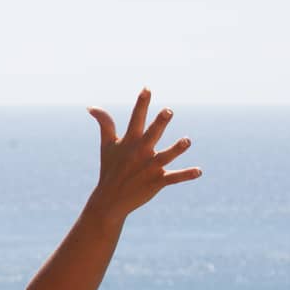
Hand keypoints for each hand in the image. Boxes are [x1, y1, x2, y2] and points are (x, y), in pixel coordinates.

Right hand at [86, 89, 200, 217]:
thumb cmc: (110, 169)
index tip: (147, 89)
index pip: (135, 118)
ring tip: (187, 141)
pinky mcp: (157, 181)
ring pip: (166, 155)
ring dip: (177, 149)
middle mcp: (140, 152)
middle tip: (168, 111)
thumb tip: (91, 107)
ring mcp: (149, 167)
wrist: (110, 200)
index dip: (141, 104)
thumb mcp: (107, 145)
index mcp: (130, 141)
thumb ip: (104, 124)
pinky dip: (186, 175)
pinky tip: (198, 171)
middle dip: (160, 123)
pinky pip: (174, 177)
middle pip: (152, 134)